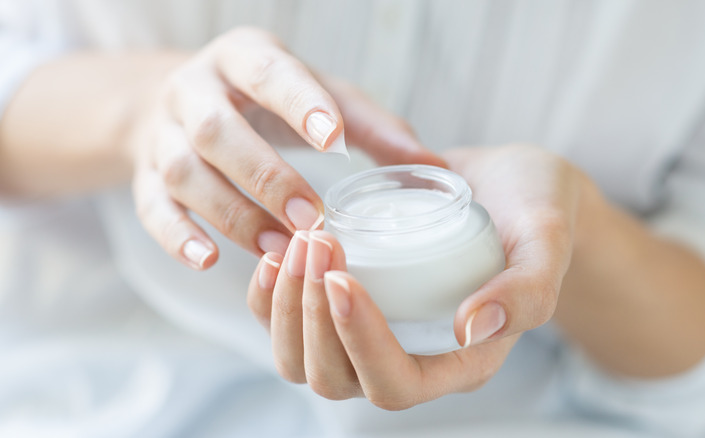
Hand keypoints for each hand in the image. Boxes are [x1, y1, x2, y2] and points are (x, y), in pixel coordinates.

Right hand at [127, 27, 443, 269]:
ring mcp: (163, 134)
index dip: (297, 103)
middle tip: (311, 217)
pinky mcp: (144, 175)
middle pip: (218, 130)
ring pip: (185, 172)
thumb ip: (370, 127)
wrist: (181, 101)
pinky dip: (178, 237)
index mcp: (243, 58)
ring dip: (231, 213)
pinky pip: (151, 207)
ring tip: (278, 249)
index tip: (332, 139)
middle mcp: (194, 90)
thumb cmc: (267, 100)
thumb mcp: (317, 95)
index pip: (268, 73)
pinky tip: (209, 261)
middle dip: (265, 175)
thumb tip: (433, 168)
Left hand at [246, 144, 596, 408]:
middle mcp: (411, 357)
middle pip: (335, 378)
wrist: (512, 186)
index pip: (394, 383)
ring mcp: (374, 333)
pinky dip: (272, 296)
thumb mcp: (548, 240)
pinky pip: (292, 322)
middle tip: (316, 243)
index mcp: (461, 361)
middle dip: (313, 316)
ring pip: (303, 358)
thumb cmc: (537, 211)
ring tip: (298, 242)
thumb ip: (527, 289)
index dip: (359, 342)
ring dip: (287, 306)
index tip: (343, 276)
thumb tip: (474, 328)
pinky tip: (276, 252)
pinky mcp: (350, 303)